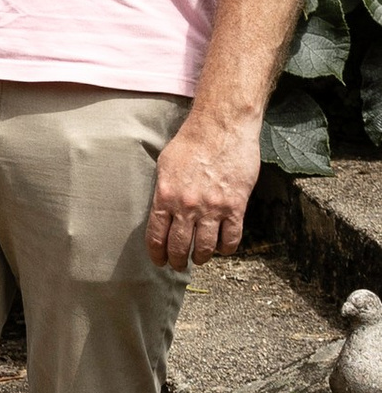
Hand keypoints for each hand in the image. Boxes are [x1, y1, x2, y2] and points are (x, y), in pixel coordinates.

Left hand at [147, 110, 259, 265]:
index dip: (157, 253)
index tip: (159, 261)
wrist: (222, 127)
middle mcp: (187, 206)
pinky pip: (231, 239)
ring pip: (205, 248)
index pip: (157, 235)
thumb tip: (161, 209)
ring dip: (200, 257)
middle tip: (178, 265)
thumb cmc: (192, 141)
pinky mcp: (235, 207)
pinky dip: (225, 249)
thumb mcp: (166, 164)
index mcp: (165, 195)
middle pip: (179, 246)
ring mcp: (212, 208)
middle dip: (177, 261)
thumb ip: (163, 190)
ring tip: (199, 258)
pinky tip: (222, 247)